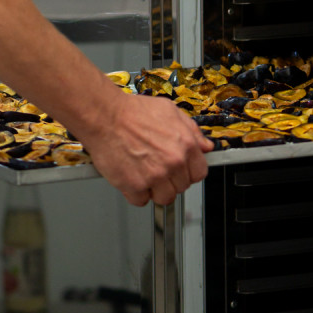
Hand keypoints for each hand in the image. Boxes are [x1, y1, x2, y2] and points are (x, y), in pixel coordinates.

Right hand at [81, 90, 213, 207]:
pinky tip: (131, 176)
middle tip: (157, 167)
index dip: (189, 171)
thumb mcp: (170, 111)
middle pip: (181, 187)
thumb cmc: (133, 111)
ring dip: (155, 190)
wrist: (105, 116)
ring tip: (144, 173)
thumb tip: (206, 146)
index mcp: (185, 145)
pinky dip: (135, 193)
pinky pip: (141, 201)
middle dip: (171, 179)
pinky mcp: (135, 186)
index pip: (199, 173)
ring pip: (164, 198)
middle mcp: (173, 163)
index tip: (181, 169)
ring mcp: (154, 177)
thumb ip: (191, 130)